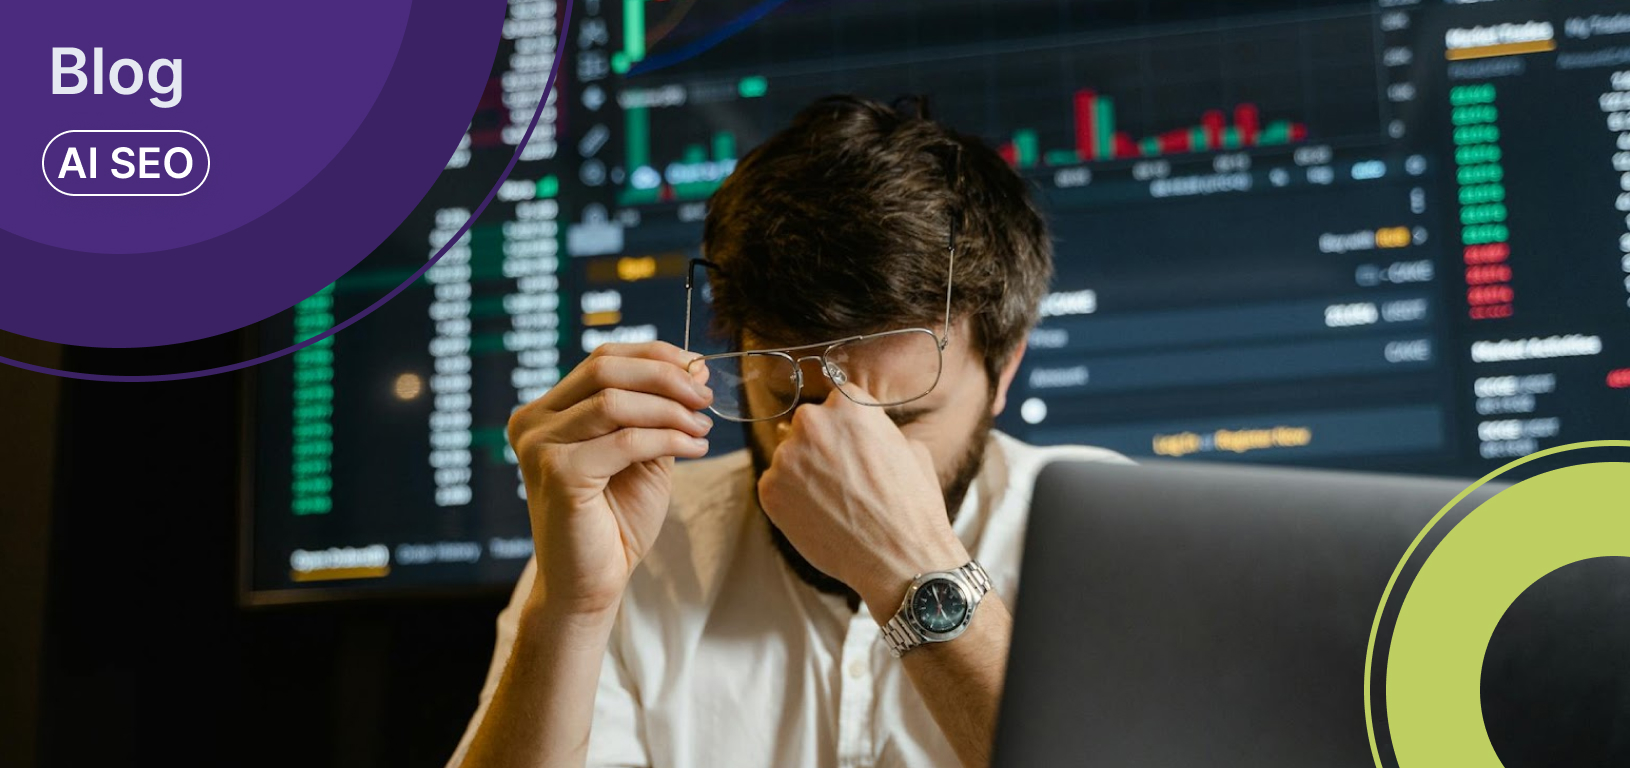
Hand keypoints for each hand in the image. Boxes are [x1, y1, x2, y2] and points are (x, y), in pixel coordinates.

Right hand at [507, 342, 713, 616]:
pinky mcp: (558, 473)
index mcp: (547, 412)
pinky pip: (625, 441)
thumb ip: (657, 412)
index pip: (602, 359)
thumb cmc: (615, 521)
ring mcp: (540, 446)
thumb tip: (694, 369)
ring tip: (703, 427)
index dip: (654, 356)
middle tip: (705, 397)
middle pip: (604, 369)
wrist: (591, 584)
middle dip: (665, 377)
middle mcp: (533, 423)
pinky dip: (668, 440)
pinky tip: (695, 449)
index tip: (697, 370)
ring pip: (616, 403)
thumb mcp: (642, 454)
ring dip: (671, 410)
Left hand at [756, 385, 969, 621]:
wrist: (898, 557)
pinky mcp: (769, 490)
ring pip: (789, 457)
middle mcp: (812, 423)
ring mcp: (786, 457)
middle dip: (821, 447)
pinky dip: (791, 500)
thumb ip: (878, 430)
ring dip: (804, 474)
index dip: (845, 428)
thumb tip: (866, 432)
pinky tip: (818, 516)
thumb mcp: (910, 449)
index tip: (851, 447)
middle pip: (808, 426)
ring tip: (832, 503)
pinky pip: (775, 486)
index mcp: (849, 405)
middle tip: (841, 478)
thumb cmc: (912, 506)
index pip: (836, 403)